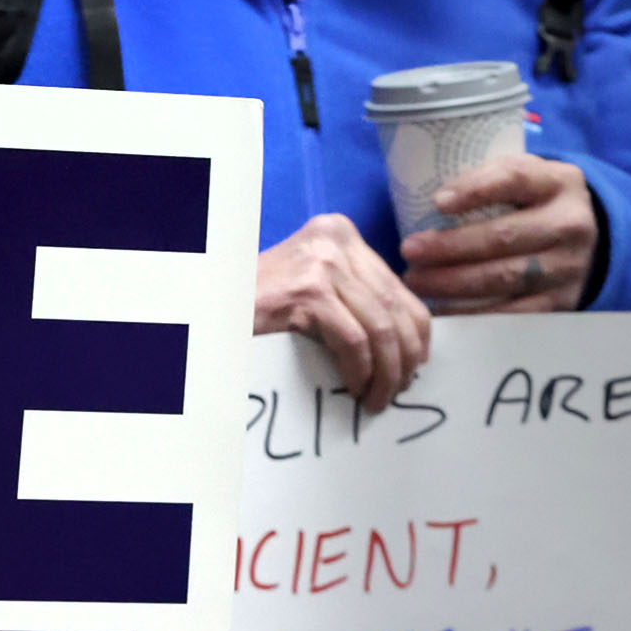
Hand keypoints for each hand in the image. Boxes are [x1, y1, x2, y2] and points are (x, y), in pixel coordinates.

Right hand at [255, 213, 430, 409]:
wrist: (213, 306)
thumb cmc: (261, 304)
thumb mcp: (314, 284)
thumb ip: (353, 294)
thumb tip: (405, 338)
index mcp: (339, 232)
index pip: (397, 287)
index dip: (416, 333)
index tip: (415, 365)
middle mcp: (334, 239)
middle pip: (394, 306)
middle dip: (404, 357)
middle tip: (398, 389)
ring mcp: (321, 263)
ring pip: (380, 327)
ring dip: (385, 371)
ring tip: (379, 397)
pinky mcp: (307, 292)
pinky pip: (354, 341)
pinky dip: (360, 370)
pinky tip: (355, 386)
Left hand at [400, 154, 597, 313]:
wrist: (586, 241)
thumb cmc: (535, 203)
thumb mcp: (523, 177)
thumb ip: (487, 180)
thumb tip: (431, 201)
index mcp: (558, 183)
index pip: (515, 179)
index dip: (475, 190)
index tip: (437, 202)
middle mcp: (570, 224)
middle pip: (504, 236)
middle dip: (450, 246)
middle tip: (410, 251)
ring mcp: (568, 267)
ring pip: (506, 277)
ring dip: (454, 282)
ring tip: (418, 280)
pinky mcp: (562, 301)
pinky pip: (513, 312)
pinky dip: (474, 313)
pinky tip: (443, 309)